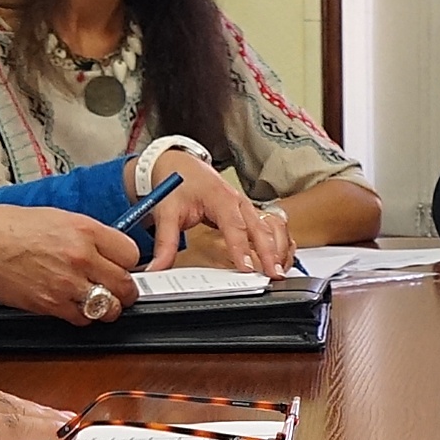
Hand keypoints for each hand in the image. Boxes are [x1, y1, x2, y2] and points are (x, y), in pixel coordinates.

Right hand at [0, 206, 137, 324]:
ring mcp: (68, 283)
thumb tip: (103, 247)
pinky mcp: (52, 305)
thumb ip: (84, 234)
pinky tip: (74, 306)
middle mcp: (81, 257)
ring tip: (100, 302)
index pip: (131, 253)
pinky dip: (82, 317)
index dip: (128, 262)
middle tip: (119, 290)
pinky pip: (82, 319)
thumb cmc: (5, 228)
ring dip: (108, 308)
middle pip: (125, 284)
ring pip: (109, 307)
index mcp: (84, 230)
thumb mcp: (55, 217)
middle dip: (125, 290)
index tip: (123, 266)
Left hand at [146, 155, 290, 271]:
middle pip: (261, 228)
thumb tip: (157, 267)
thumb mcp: (167, 212)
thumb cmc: (179, 184)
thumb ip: (164, 242)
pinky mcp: (250, 213)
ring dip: (279, 248)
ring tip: (280, 271)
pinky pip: (273, 226)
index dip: (241, 248)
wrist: (182, 164)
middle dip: (270, 252)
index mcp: (221, 198)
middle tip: (274, 275)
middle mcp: (239, 202)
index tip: (247, 268)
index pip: (234, 226)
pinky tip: (282, 259)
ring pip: (272, 227)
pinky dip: (280, 242)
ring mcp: (248, 207)